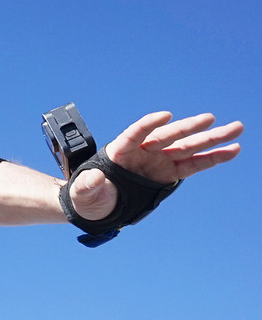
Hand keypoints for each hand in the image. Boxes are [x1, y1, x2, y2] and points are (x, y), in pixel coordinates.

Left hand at [69, 112, 242, 220]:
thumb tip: (95, 178)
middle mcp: (143, 151)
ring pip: (187, 147)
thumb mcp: (82, 192)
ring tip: (236, 129)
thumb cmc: (88, 195)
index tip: (164, 116)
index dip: (149, 124)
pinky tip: (232, 150)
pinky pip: (193, 165)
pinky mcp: (169, 173)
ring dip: (211, 139)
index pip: (135, 133)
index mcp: (120, 150)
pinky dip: (212, 158)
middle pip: (168, 136)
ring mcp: (158, 161)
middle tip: (210, 118)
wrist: (97, 204)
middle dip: (189, 128)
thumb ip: (88, 184)